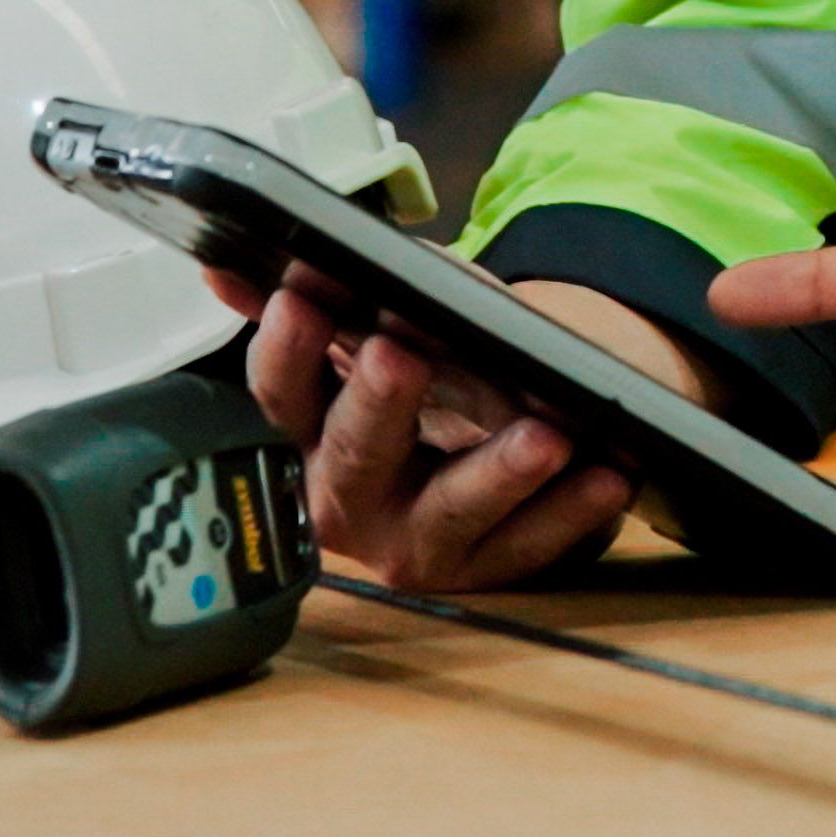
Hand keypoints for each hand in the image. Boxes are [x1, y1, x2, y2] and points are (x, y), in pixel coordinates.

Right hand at [210, 268, 647, 593]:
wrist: (496, 444)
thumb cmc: (431, 383)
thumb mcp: (377, 333)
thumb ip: (314, 302)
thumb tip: (226, 266)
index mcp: (311, 432)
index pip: (280, 392)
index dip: (286, 348)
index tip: (301, 298)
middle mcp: (349, 498)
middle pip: (354, 453)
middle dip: (378, 403)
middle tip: (401, 356)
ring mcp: (413, 543)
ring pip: (450, 511)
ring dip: (497, 472)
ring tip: (545, 436)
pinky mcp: (481, 570)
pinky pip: (529, 544)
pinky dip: (571, 511)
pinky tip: (609, 475)